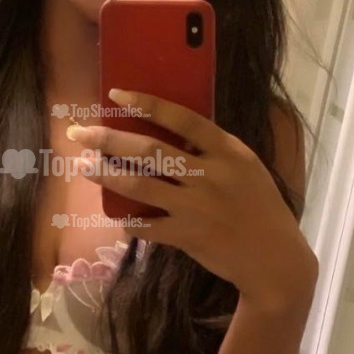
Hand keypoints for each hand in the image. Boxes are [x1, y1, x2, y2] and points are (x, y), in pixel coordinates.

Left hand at [66, 88, 317, 309]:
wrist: (274, 259)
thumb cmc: (260, 207)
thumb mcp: (246, 167)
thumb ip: (213, 150)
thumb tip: (169, 132)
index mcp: (228, 151)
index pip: (182, 118)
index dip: (146, 104)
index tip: (115, 95)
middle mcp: (210, 175)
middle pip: (150, 151)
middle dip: (109, 140)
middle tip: (80, 133)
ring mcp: (196, 207)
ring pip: (140, 186)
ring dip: (106, 175)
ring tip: (83, 166)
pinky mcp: (187, 236)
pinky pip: (146, 226)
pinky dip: (128, 220)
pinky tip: (116, 214)